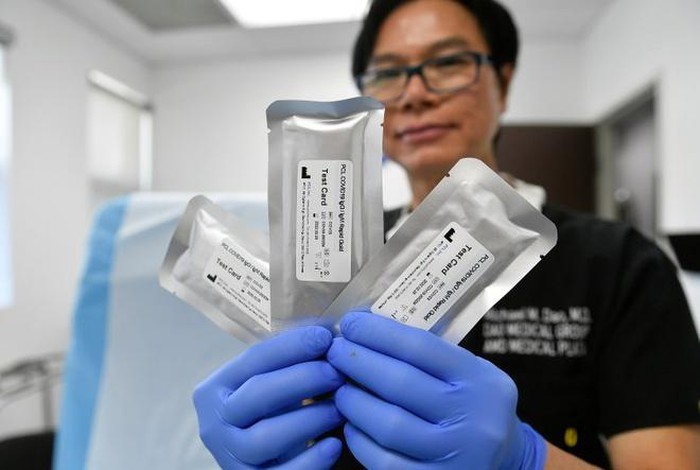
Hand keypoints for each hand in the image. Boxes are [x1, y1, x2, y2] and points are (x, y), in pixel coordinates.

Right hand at [193, 326, 344, 468]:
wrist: (266, 459)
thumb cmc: (272, 410)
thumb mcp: (272, 381)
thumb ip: (291, 358)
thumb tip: (329, 328)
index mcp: (217, 388)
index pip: (253, 359)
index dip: (291, 346)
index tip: (326, 336)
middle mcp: (215, 422)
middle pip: (256, 395)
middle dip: (301, 379)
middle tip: (337, 372)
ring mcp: (230, 456)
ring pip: (264, 437)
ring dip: (308, 419)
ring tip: (340, 409)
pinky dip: (310, 460)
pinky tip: (334, 445)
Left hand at [326, 310, 546, 468]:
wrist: (506, 462)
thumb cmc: (473, 406)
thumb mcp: (468, 373)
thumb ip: (427, 356)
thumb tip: (365, 332)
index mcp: (481, 380)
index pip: (420, 347)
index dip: (378, 333)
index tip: (350, 324)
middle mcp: (474, 417)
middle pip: (400, 383)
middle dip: (357, 363)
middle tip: (334, 352)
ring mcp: (457, 455)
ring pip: (389, 425)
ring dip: (354, 402)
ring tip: (340, 388)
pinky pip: (385, 462)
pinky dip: (360, 440)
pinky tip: (351, 425)